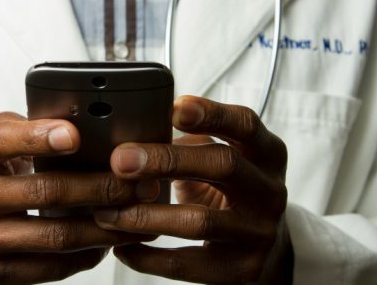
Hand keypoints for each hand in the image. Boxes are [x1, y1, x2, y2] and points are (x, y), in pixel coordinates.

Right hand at [0, 112, 156, 284]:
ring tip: (137, 214)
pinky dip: (86, 255)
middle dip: (101, 187)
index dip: (37, 137)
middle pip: (44, 192)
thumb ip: (23, 127)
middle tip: (139, 182)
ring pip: (55, 235)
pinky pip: (49, 267)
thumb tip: (79, 121)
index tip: (75, 135)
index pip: (0, 141)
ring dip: (104, 226)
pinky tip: (108, 241)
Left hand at [93, 96, 291, 283]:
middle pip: (223, 165)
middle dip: (166, 160)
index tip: (174, 108)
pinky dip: (148, 257)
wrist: (269, 250)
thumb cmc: (232, 191)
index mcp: (266, 154)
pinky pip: (187, 265)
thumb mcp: (225, 158)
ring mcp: (258, 233)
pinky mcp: (241, 270)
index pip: (245, 125)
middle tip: (120, 160)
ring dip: (145, 215)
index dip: (212, 114)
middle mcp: (270, 191)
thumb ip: (192, 142)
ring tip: (107, 212)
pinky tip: (122, 247)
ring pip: (199, 221)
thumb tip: (134, 131)